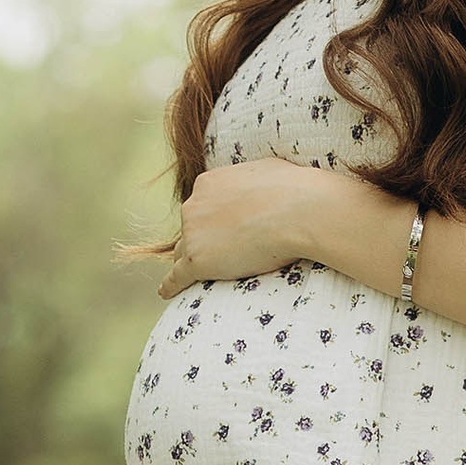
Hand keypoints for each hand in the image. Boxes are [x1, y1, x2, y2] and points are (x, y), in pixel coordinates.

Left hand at [157, 159, 329, 300]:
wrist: (299, 212)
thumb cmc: (292, 189)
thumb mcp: (265, 171)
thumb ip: (251, 180)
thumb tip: (260, 182)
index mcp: (207, 183)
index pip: (203, 206)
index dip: (214, 220)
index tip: (226, 229)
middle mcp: (193, 205)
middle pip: (191, 228)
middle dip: (202, 239)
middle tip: (223, 251)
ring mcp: (192, 234)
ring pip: (184, 252)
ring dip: (191, 261)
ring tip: (195, 276)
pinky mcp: (197, 261)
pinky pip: (177, 276)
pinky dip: (171, 285)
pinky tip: (166, 293)